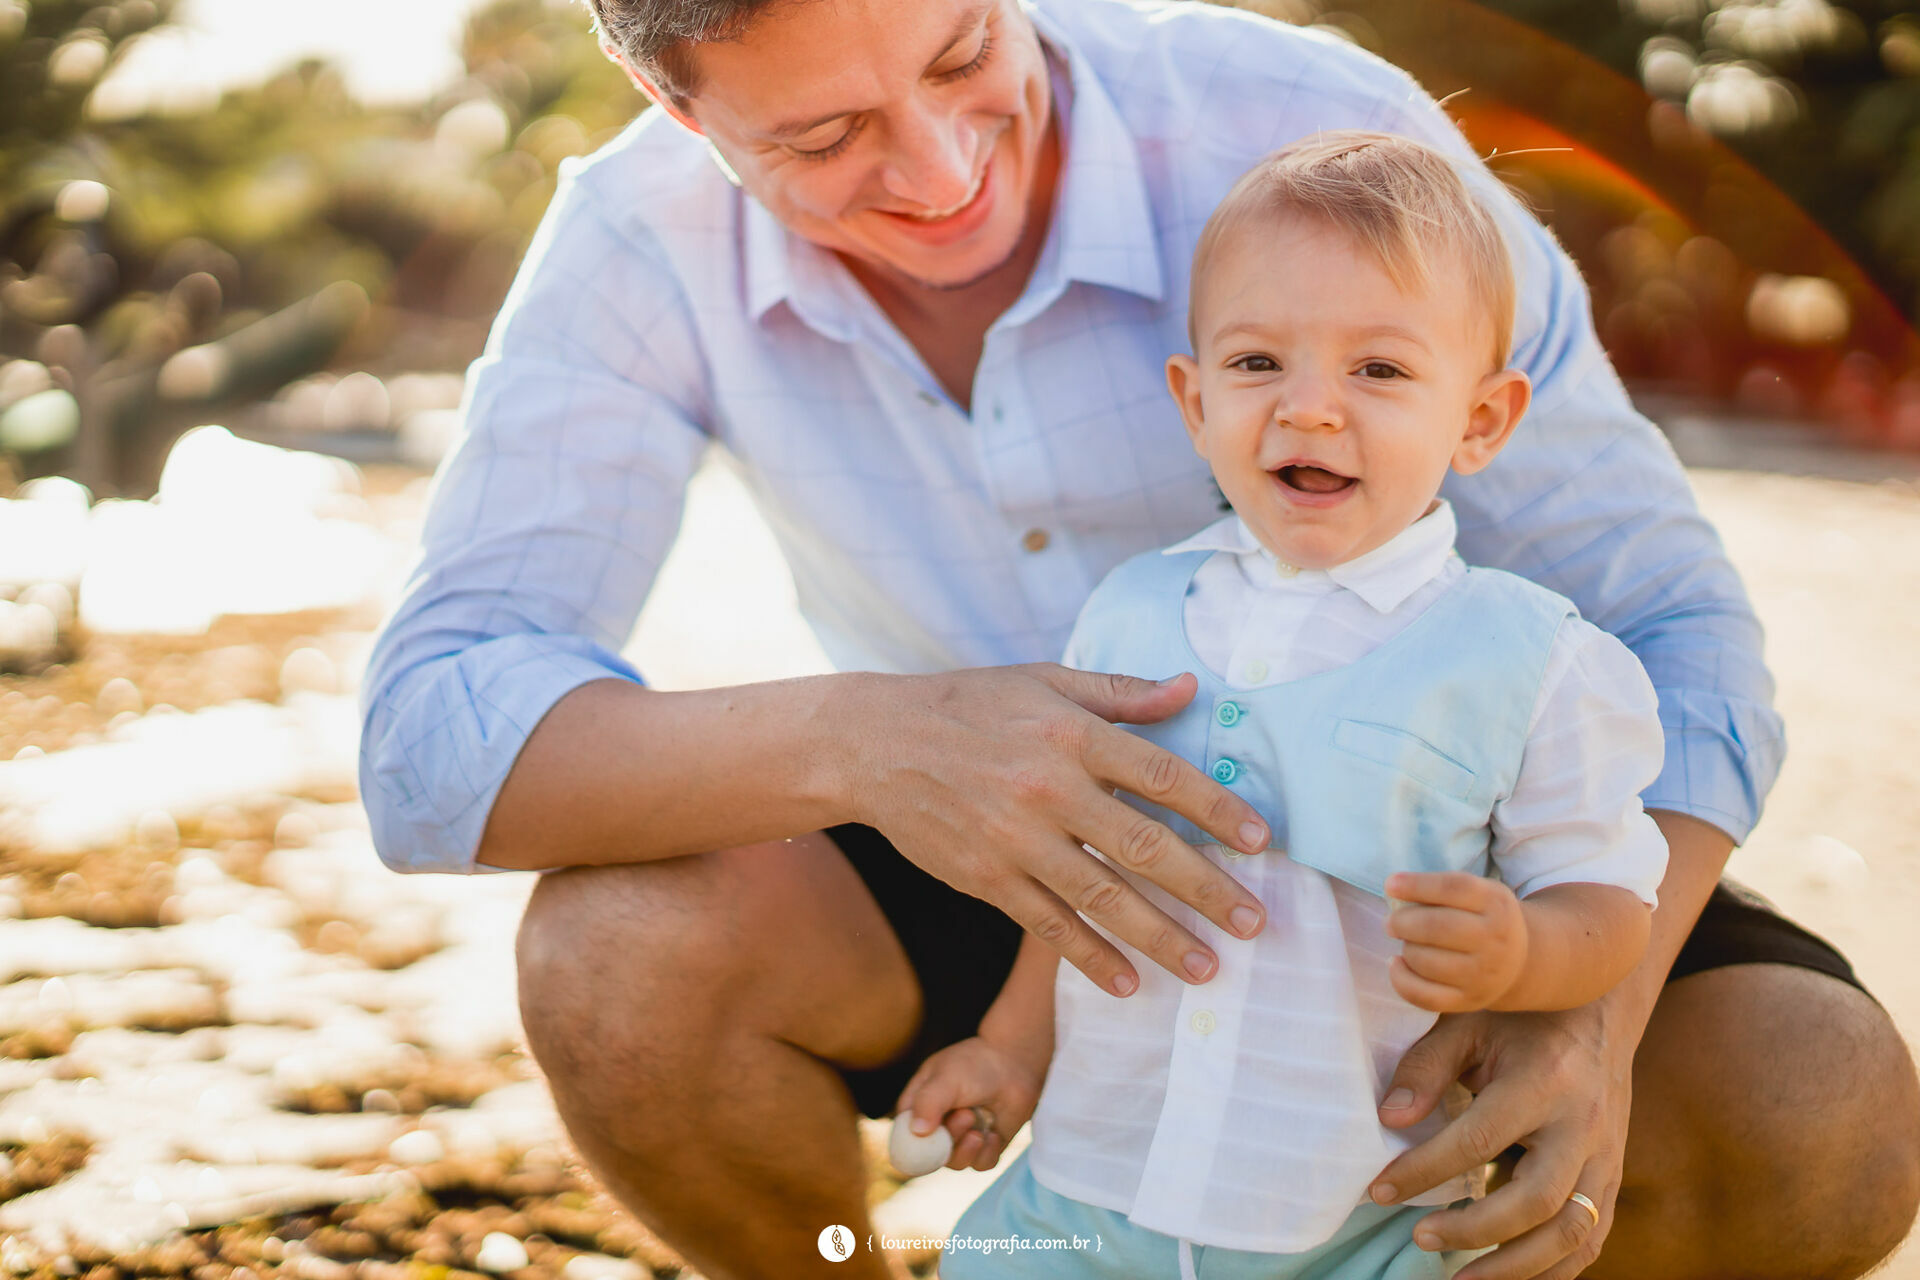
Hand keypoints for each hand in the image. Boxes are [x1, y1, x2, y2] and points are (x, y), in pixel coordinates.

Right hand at [847, 665, 1270, 995]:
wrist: (873, 744)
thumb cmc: (967, 704)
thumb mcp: (1043, 681)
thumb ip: (1120, 692)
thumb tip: (1191, 689)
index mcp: (1071, 735)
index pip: (1162, 775)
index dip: (1216, 810)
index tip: (1260, 841)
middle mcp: (1048, 789)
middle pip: (1144, 848)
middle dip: (1207, 889)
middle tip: (1255, 922)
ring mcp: (1016, 840)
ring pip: (1103, 899)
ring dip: (1161, 938)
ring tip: (1208, 967)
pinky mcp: (986, 879)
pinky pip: (1049, 926)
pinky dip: (1091, 958)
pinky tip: (1129, 983)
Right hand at [895, 1036, 1044, 1172]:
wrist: (1012, 1062)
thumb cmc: (974, 1064)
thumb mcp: (946, 1077)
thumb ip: (928, 1102)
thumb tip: (917, 1132)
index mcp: (917, 1110)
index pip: (904, 1141)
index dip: (914, 1147)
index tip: (931, 1139)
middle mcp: (936, 1129)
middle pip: (931, 1156)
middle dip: (949, 1139)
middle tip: (966, 1114)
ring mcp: (960, 1140)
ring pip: (956, 1163)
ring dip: (968, 1147)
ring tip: (978, 1119)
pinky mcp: (984, 1148)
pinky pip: (981, 1164)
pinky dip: (987, 1152)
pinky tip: (993, 1133)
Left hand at [1368, 999, 1633, 1278]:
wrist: (1599, 1013)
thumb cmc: (1521, 1017)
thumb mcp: (1468, 1024)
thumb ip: (1426, 1067)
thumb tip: (1388, 1119)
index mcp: (1544, 1081)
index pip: (1479, 1140)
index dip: (1424, 1171)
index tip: (1380, 1190)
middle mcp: (1583, 1125)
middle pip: (1537, 1200)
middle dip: (1474, 1230)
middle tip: (1420, 1237)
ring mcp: (1606, 1155)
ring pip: (1572, 1232)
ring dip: (1515, 1266)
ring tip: (1460, 1278)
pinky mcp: (1613, 1175)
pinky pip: (1592, 1238)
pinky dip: (1554, 1269)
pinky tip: (1508, 1276)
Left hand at [1385, 872, 1526, 1012]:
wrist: (1519, 962)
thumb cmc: (1483, 919)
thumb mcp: (1478, 893)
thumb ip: (1442, 889)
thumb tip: (1394, 889)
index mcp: (1495, 903)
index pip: (1453, 888)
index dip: (1417, 885)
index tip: (1390, 885)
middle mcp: (1494, 939)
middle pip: (1436, 927)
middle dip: (1402, 922)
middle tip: (1390, 922)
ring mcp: (1482, 974)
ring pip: (1426, 962)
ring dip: (1406, 948)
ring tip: (1406, 942)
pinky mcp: (1469, 1001)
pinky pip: (1425, 996)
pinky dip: (1401, 979)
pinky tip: (1396, 964)